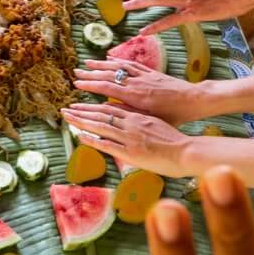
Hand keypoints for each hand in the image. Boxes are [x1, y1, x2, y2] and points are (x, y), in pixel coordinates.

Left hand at [62, 101, 191, 177]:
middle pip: (101, 113)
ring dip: (82, 120)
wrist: (187, 150)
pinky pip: (107, 144)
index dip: (93, 105)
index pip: (110, 107)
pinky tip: (80, 135)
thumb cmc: (175, 138)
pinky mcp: (131, 151)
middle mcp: (131, 123)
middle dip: (82, 110)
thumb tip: (125, 115)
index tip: (80, 103)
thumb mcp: (155, 121)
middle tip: (66, 108)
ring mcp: (130, 137)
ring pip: (100, 125)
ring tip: (68, 117)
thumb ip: (139, 118)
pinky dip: (92, 138)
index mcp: (137, 115)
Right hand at [73, 56, 208, 123]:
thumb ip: (130, 113)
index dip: (90, 85)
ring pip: (118, 66)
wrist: (195, 100)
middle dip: (91, 74)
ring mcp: (144, 75)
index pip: (107, 87)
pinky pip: (131, 63)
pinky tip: (109, 58)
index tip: (76, 84)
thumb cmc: (175, 116)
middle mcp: (137, 82)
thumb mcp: (151, 119)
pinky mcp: (151, 72)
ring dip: (101, 64)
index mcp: (136, 95)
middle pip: (109, 74)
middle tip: (75, 73)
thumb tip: (109, 110)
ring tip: (87, 63)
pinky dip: (118, 60)